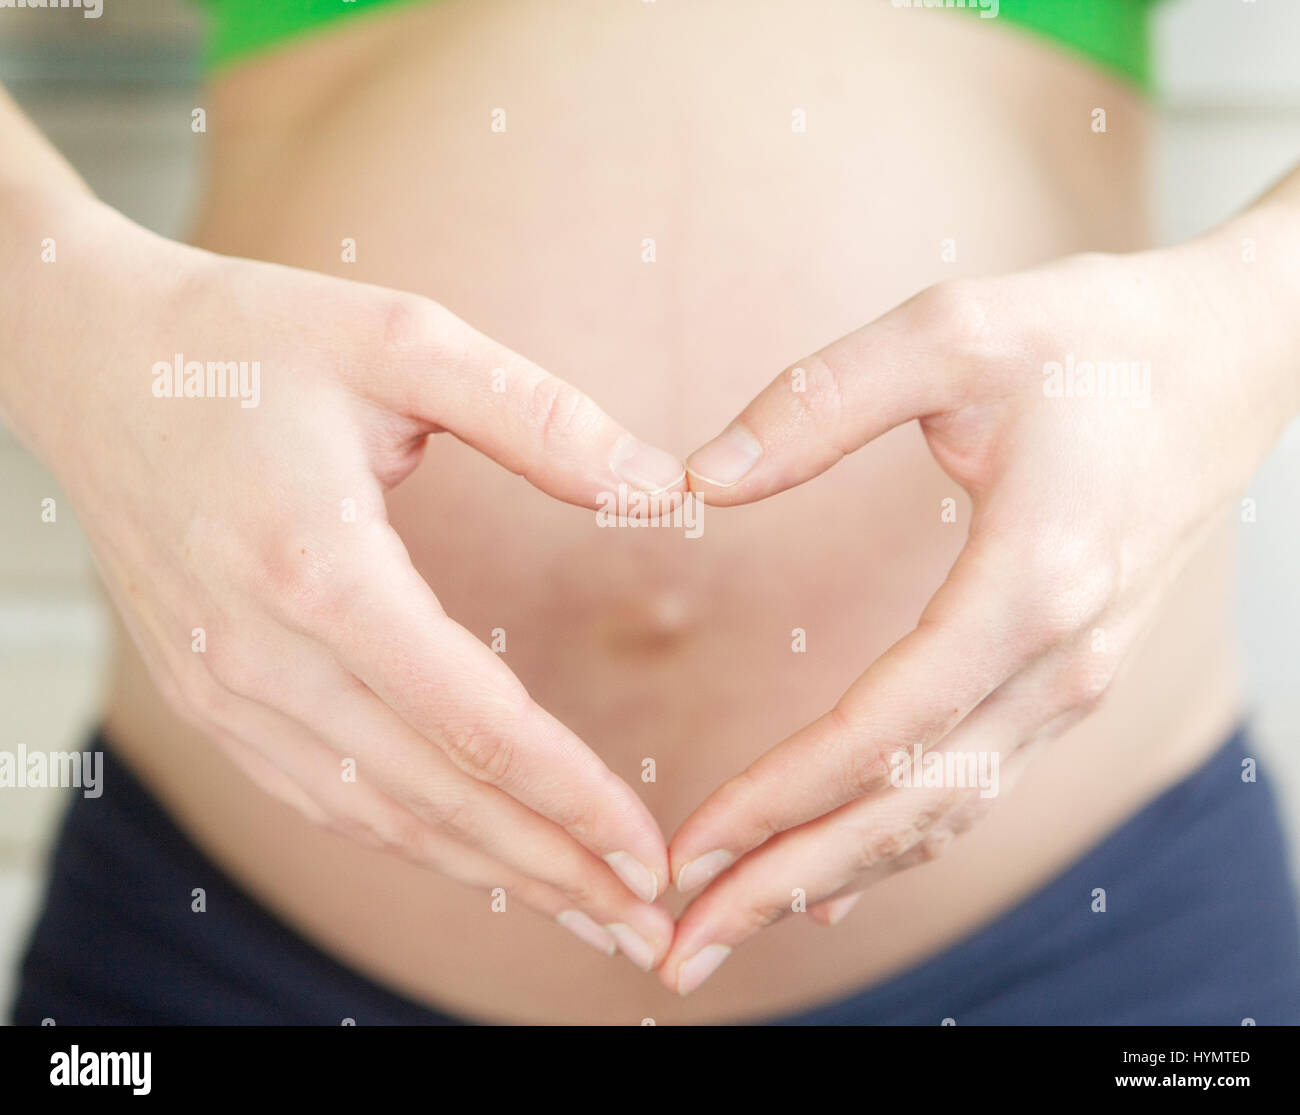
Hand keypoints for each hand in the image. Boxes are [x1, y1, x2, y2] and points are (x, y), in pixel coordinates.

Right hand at [9, 201, 685, 970]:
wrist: (92, 358)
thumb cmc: (252, 340)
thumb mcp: (406, 341)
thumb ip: (540, 418)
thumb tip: (664, 486)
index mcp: (318, 565)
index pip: (473, 722)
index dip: (571, 798)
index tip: (650, 855)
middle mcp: (260, 651)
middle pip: (430, 797)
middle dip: (548, 868)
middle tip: (643, 929)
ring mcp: (222, 685)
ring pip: (375, 817)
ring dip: (486, 872)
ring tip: (581, 913)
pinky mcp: (208, 692)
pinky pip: (322, 794)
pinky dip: (409, 838)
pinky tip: (473, 857)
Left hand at [658, 240, 1299, 993]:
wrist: (1232, 362)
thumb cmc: (1099, 340)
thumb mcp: (955, 331)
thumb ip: (821, 400)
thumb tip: (699, 476)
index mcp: (1030, 586)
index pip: (883, 732)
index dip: (777, 799)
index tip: (687, 851)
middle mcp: (1056, 662)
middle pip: (908, 810)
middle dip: (784, 883)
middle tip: (680, 947)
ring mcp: (1069, 681)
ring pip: (940, 816)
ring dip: (830, 877)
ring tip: (730, 926)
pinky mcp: (1062, 675)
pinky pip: (971, 785)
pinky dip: (892, 841)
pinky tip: (828, 878)